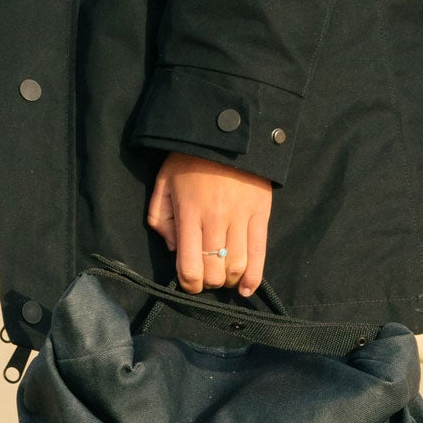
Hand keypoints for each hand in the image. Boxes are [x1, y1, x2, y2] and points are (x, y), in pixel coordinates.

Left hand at [147, 151, 270, 295]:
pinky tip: (245, 288)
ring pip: (237, 266)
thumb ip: (161, 220)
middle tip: (206, 277)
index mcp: (190, 213)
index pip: (190, 266)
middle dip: (208, 283)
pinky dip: (253, 278)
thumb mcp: (163, 184)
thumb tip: (175, 251)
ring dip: (228, 280)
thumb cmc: (189, 160)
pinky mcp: (261, 215)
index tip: (188, 283)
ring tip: (223, 276)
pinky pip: (260, 254)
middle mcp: (216, 220)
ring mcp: (241, 218)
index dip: (188, 284)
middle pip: (215, 272)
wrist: (226, 134)